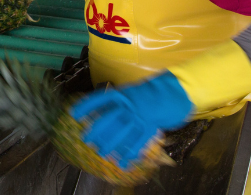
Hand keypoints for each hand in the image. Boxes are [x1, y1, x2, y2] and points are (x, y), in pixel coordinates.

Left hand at [70, 72, 192, 168]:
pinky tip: (123, 161)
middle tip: (85, 139)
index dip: (87, 106)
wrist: (177, 90)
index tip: (74, 113)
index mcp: (124, 93)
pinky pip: (140, 141)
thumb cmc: (153, 91)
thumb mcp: (133, 91)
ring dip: (111, 144)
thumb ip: (120, 101)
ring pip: (123, 132)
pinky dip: (131, 152)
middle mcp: (131, 105)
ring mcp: (142, 116)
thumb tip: (102, 110)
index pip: (101, 99)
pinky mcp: (153, 126)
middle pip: (109, 119)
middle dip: (96, 130)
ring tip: (101, 152)